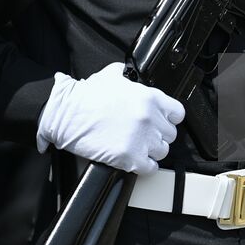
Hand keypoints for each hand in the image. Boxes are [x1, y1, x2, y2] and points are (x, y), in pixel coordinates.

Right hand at [36, 62, 184, 174]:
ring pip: (162, 152)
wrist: (67, 113)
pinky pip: (150, 168)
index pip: (177, 113)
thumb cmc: (86, 96)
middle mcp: (149, 118)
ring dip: (151, 151)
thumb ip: (129, 78)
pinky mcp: (130, 158)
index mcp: (149, 97)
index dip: (169, 118)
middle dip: (158, 135)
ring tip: (137, 146)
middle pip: (170, 134)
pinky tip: (133, 159)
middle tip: (144, 134)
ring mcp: (141, 139)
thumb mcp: (112, 76)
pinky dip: (143, 166)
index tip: (162, 121)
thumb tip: (132, 77)